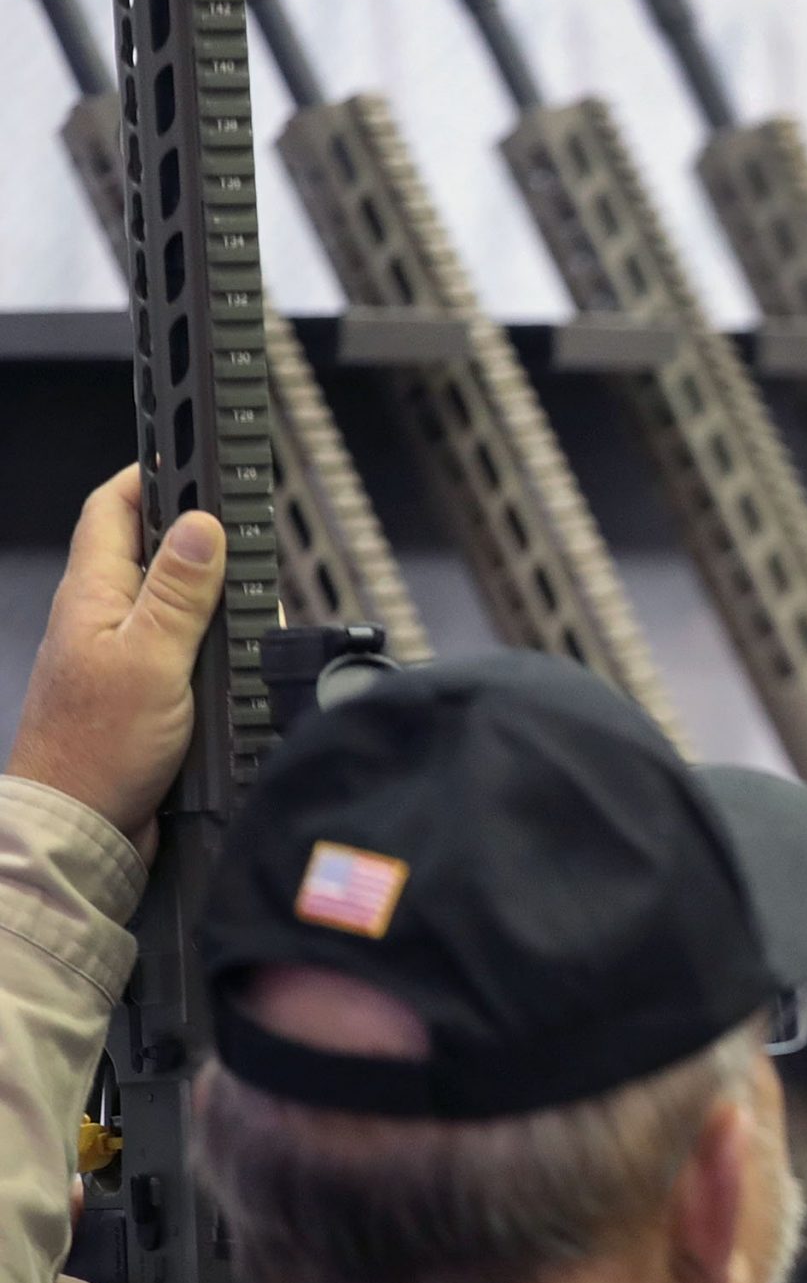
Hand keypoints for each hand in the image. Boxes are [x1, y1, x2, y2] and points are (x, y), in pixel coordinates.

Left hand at [4, 468, 227, 854]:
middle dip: (197, 532)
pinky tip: (238, 656)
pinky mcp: (142, 693)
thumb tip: (202, 525)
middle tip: (243, 523)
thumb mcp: (150, 658)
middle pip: (149, 550)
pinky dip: (213, 641)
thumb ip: (178, 591)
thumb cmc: (96, 750)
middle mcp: (102, 617)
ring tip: (250, 593)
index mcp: (93, 594)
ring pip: (172, 600)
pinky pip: (180, 647)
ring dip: (211, 592)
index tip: (193, 455)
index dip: (150, 475)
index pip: (114, 509)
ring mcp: (120, 655)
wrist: (81, 828)